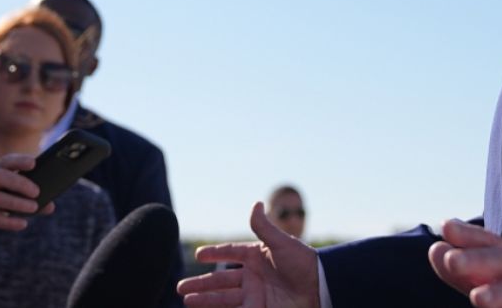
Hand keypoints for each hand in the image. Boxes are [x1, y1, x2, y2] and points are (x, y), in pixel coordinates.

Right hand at [0, 153, 53, 251]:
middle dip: (19, 183)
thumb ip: (28, 198)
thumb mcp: (7, 195)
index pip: (5, 161)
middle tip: (36, 192)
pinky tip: (22, 224)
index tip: (34, 163)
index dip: (19, 160)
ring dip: (16, 203)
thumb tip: (51, 207)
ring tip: (34, 208)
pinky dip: (8, 221)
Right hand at [178, 201, 319, 307]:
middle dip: (201, 284)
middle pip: (221, 280)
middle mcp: (254, 275)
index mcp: (258, 256)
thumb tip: (255, 203)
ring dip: (204, 299)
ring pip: (223, 297)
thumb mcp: (282, 243)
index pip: (231, 252)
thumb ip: (264, 227)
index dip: (215, 252)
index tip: (198, 254)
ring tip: (186, 300)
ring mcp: (255, 293)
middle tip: (181, 287)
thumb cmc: (304, 263)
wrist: (321, 287)